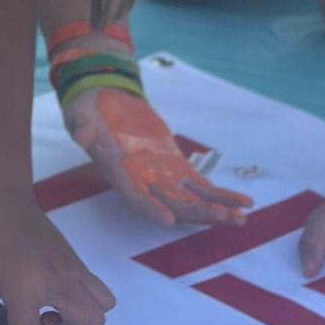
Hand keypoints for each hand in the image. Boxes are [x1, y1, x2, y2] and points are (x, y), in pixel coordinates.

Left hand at [0, 184, 120, 324]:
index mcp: (23, 285)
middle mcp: (55, 277)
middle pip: (88, 323)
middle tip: (39, 324)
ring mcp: (71, 266)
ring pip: (102, 306)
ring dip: (82, 318)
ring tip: (49, 311)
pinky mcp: (75, 258)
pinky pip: (98, 289)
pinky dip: (84, 301)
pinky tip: (53, 295)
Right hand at [63, 87, 252, 229]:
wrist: (106, 103)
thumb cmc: (88, 110)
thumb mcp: (80, 113)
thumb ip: (82, 126)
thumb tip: (82, 136)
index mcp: (119, 172)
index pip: (134, 197)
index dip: (149, 210)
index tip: (168, 221)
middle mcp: (142, 182)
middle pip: (171, 206)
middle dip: (197, 213)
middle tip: (222, 217)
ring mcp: (163, 177)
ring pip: (192, 202)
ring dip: (215, 211)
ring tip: (240, 218)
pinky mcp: (178, 168)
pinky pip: (203, 188)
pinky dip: (222, 196)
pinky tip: (244, 203)